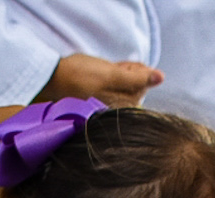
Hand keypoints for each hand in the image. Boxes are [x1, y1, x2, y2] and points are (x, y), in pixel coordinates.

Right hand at [41, 55, 162, 108]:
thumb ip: (137, 77)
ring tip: (98, 75)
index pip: (145, 84)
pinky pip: (115, 85)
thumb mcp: (111, 74)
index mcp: (127, 108)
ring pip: (126, 82)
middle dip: (126, 73)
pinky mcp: (102, 104)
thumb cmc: (80, 77)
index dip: (134, 70)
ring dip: (117, 73)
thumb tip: (161, 77)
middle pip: (137, 84)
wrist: (53, 81)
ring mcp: (113, 108)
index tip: (117, 69)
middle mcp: (122, 112)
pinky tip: (96, 78)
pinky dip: (110, 77)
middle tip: (105, 71)